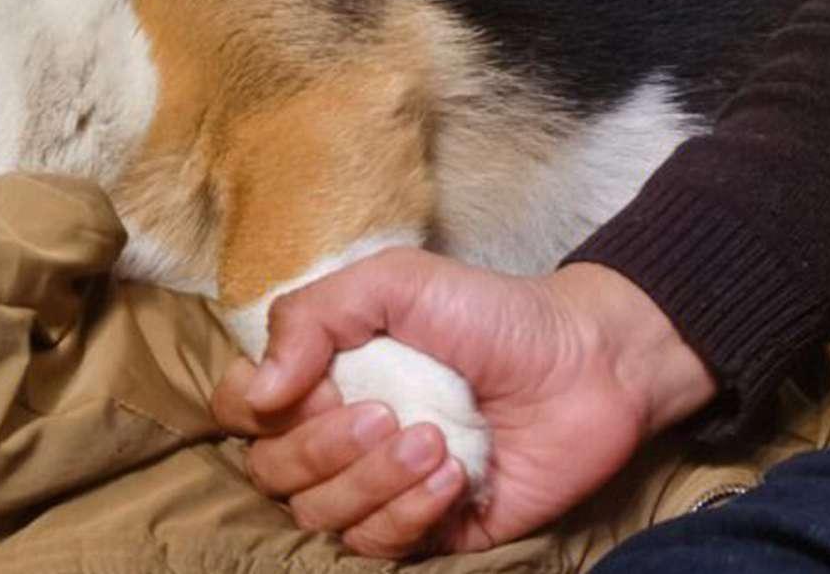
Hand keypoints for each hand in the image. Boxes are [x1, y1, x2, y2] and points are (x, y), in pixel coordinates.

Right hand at [211, 249, 714, 556]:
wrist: (587, 364)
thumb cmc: (490, 314)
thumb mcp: (396, 283)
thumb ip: (312, 317)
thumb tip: (257, 393)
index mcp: (322, 375)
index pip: (242, 411)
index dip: (259, 409)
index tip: (316, 384)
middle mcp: (340, 436)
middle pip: (273, 474)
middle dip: (325, 450)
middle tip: (391, 414)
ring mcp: (382, 487)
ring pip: (323, 517)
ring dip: (374, 482)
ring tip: (436, 442)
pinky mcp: (429, 531)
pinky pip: (381, 547)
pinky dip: (411, 514)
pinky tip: (455, 476)